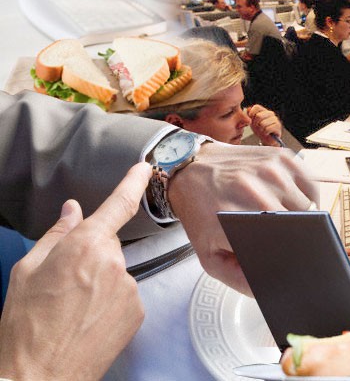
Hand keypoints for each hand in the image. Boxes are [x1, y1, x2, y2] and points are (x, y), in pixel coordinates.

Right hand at [0, 163, 150, 380]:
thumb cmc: (27, 326)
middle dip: (92, 255)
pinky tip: (88, 318)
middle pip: (110, 244)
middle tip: (66, 282)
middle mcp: (114, 263)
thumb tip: (73, 211)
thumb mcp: (27, 271)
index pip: (118, 205)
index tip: (144, 168)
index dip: (133, 182)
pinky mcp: (138, 310)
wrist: (40, 375)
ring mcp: (129, 288)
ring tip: (74, 307)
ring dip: (101, 280)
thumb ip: (57, 234)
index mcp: (85, 246)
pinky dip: (111, 300)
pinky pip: (125, 293)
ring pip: (117, 271)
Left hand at [168, 142, 318, 294]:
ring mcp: (271, 169)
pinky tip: (291, 199)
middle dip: (299, 234)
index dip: (294, 252)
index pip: (286, 242)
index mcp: (238, 216)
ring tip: (283, 216)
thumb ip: (237, 278)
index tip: (292, 256)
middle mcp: (256, 189)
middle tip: (283, 236)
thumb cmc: (200, 210)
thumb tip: (267, 290)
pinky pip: (310, 182)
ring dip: (303, 214)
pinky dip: (308, 193)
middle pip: (304, 222)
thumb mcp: (208, 254)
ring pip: (310, 203)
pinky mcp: (280, 156)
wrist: (190, 168)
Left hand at [247, 105, 282, 145]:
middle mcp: (270, 113)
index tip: (251, 120)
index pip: (257, 107)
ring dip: (261, 129)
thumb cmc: (260, 130)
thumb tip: (248, 109)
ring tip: (263, 130)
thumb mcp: (252, 122)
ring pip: (263, 123)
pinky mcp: (278, 126)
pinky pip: (267, 129)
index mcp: (264, 110)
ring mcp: (275, 119)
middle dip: (255, 123)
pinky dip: (265, 133)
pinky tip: (267, 133)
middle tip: (258, 127)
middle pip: (259, 116)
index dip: (251, 114)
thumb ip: (249, 115)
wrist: (267, 139)